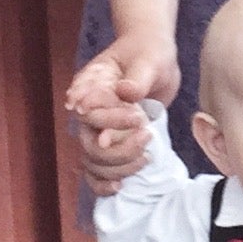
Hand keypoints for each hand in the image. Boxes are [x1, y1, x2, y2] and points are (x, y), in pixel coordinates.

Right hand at [64, 30, 178, 194]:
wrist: (154, 60)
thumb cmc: (149, 55)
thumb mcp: (148, 61)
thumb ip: (137, 79)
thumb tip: (126, 93)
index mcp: (90, 87)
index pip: (89, 112)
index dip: (108, 121)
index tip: (137, 118)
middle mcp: (89, 112)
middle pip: (88, 143)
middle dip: (118, 149)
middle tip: (146, 135)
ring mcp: (97, 130)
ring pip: (92, 162)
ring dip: (118, 167)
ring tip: (146, 157)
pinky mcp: (109, 144)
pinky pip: (95, 171)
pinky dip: (104, 183)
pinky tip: (121, 186)